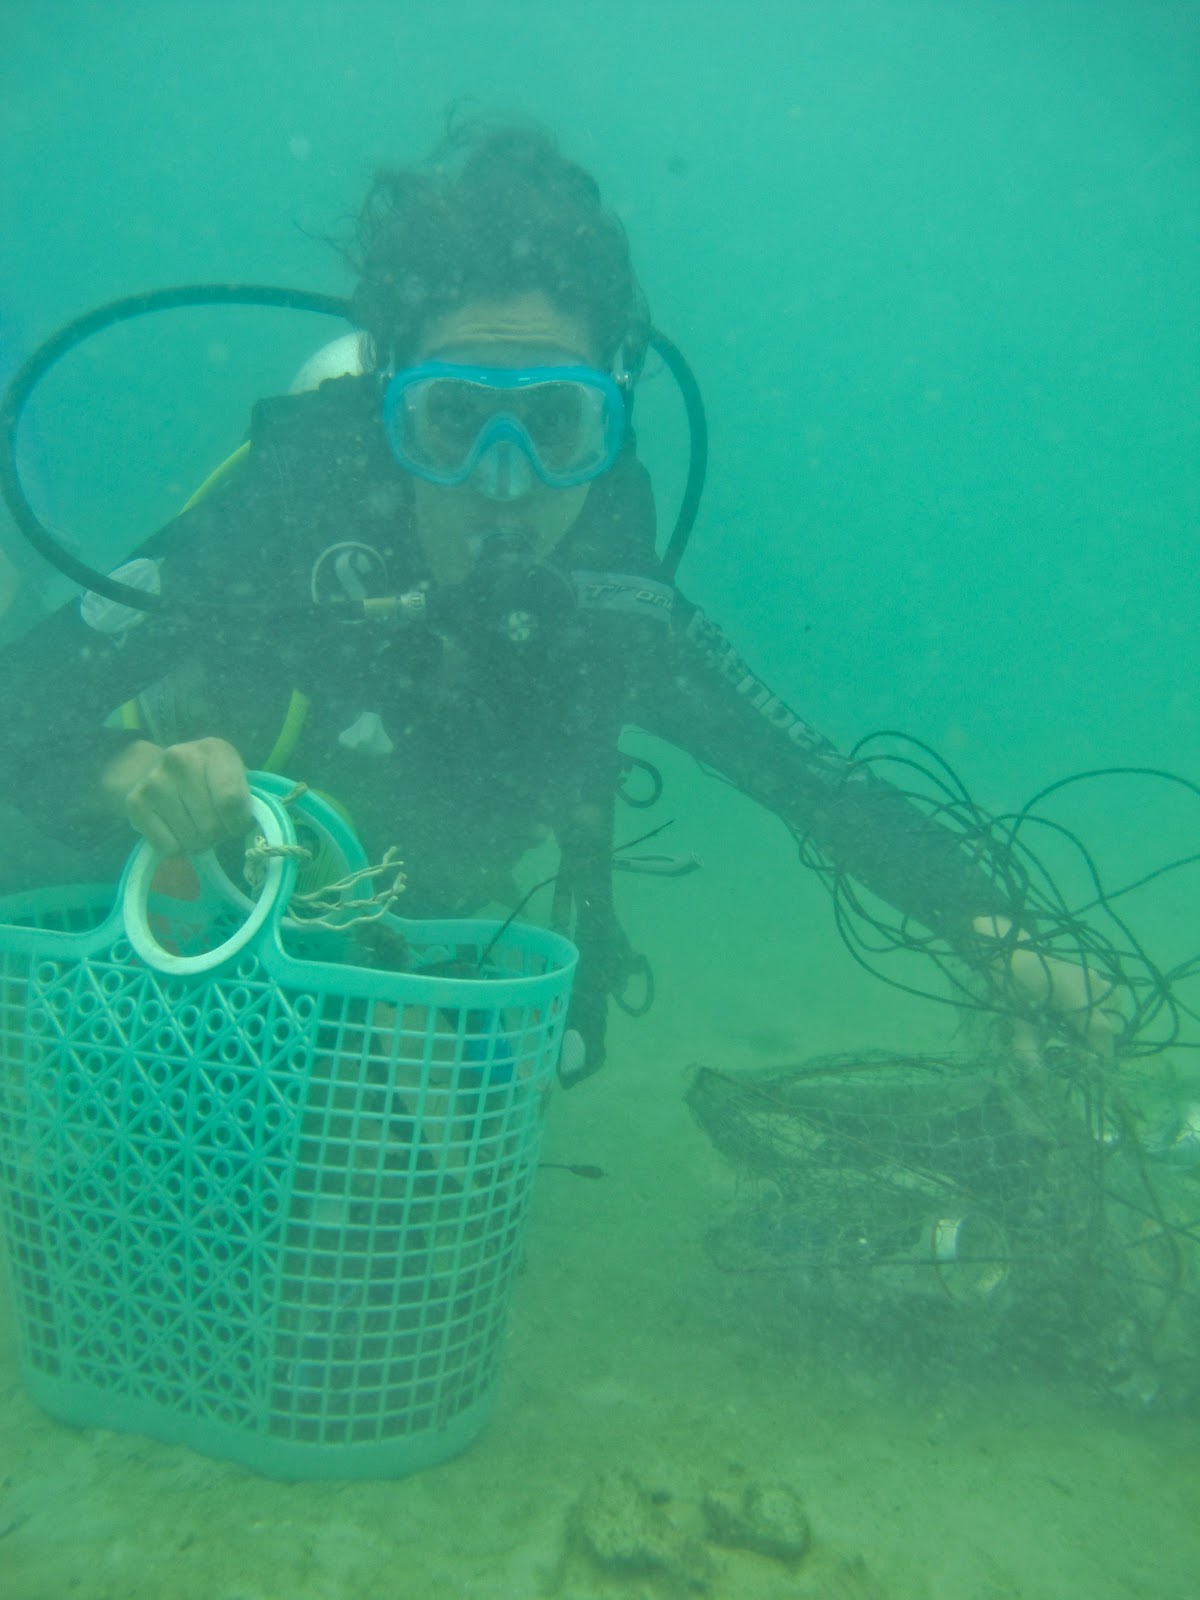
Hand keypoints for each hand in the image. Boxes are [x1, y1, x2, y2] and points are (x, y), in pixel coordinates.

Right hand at [102, 737, 252, 855]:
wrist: (160, 770)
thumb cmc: (210, 779)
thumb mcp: (235, 777)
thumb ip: (244, 799)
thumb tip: (244, 827)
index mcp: (214, 750)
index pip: (231, 801)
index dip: (238, 822)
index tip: (236, 822)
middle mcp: (180, 759)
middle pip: (211, 825)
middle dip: (218, 834)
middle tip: (214, 825)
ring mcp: (154, 780)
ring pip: (191, 840)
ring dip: (199, 843)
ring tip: (196, 825)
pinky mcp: (135, 802)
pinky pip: (168, 847)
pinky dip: (178, 848)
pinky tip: (176, 829)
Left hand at [971, 915, 1123, 1060]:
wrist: (1011, 953)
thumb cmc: (1014, 986)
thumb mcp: (1019, 1021)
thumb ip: (1030, 1051)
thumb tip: (1039, 1081)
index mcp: (1074, 995)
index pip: (1102, 1031)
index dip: (1101, 1053)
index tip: (1093, 1068)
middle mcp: (1092, 985)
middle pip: (1111, 1025)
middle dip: (1097, 1041)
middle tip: (1076, 1048)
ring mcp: (1095, 977)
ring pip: (1113, 1011)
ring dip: (1100, 1025)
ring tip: (1075, 1030)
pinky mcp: (1095, 974)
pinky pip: (1109, 999)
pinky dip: (1100, 1011)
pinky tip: (1078, 1015)